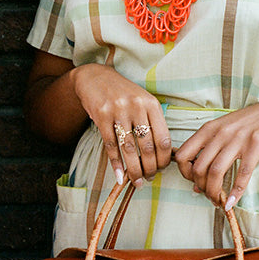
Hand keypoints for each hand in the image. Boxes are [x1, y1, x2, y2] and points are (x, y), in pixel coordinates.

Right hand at [73, 64, 172, 185]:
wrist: (94, 78)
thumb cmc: (121, 93)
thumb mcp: (141, 101)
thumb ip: (151, 121)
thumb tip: (162, 152)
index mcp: (151, 104)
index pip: (163, 138)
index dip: (164, 158)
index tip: (161, 169)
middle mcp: (136, 107)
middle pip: (147, 146)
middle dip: (149, 167)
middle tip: (149, 179)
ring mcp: (118, 111)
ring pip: (128, 148)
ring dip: (133, 169)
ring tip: (136, 181)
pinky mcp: (101, 116)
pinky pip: (110, 145)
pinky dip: (115, 163)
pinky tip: (119, 175)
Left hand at [175, 97, 258, 209]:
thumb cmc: (250, 123)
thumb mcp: (224, 132)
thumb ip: (209, 153)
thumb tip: (196, 185)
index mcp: (208, 129)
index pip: (182, 155)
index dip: (185, 173)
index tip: (194, 181)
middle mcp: (219, 133)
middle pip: (198, 168)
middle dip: (201, 187)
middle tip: (209, 195)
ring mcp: (237, 138)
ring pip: (216, 172)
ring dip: (215, 191)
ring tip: (219, 201)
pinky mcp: (256, 143)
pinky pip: (243, 172)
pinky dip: (236, 190)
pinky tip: (233, 201)